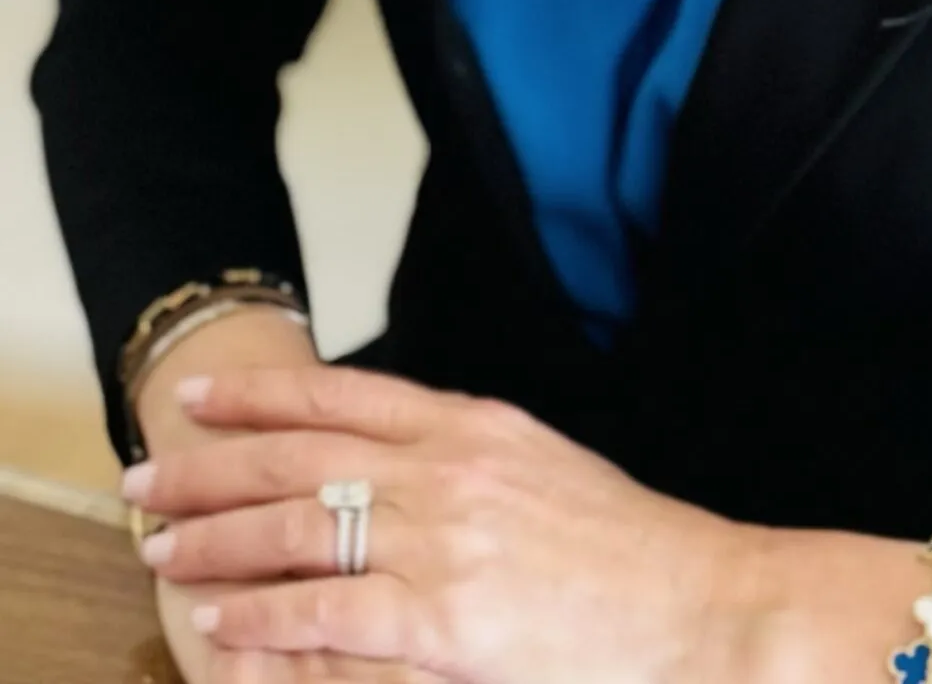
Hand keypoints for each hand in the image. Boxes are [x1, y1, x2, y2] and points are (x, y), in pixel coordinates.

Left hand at [120, 361, 767, 683]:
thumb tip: (406, 451)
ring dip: (218, 538)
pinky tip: (218, 617)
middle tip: (148, 474)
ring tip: (163, 548)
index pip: (341, 396)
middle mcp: (448, 470)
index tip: (201, 395)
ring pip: (297, 529)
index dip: (261, 395)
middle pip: (299, 456)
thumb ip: (469, 456)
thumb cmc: (627, 551)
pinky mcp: (442, 622)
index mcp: (473, 425)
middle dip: (211, 465)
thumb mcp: (543, 468)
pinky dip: (261, 613)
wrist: (697, 607)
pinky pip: (325, 612)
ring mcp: (443, 544)